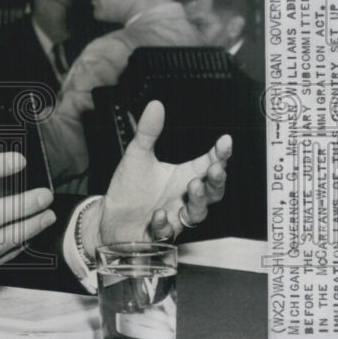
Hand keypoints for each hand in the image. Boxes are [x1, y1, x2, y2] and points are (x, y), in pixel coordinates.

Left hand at [80, 101, 231, 255]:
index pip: (208, 164)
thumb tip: (156, 104)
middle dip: (218, 181)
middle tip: (216, 168)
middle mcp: (183, 197)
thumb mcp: (137, 155)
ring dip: (198, 201)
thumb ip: (148, 132)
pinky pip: (167, 232)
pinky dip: (164, 223)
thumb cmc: (129, 187)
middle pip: (213, 192)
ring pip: (197, 214)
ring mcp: (174, 216)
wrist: (111, 215)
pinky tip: (158, 214)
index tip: (225, 141)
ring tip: (193, 186)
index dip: (220, 154)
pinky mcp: (159, 234)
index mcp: (183, 176)